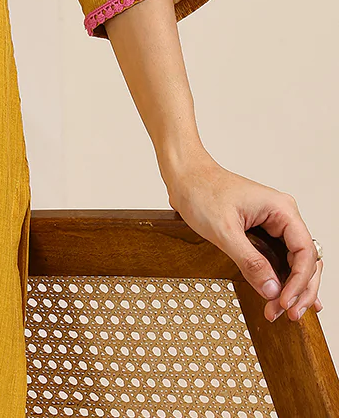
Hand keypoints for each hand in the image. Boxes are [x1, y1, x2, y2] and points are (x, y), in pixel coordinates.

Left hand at [165, 155, 322, 321]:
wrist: (183, 175)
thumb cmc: (201, 191)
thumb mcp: (223, 230)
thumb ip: (250, 261)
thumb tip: (272, 290)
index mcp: (281, 209)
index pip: (305, 252)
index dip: (300, 282)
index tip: (284, 303)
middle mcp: (283, 215)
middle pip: (306, 260)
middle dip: (300, 290)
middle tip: (288, 315)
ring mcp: (273, 223)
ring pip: (295, 262)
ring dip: (291, 288)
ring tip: (282, 312)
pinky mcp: (262, 231)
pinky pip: (280, 258)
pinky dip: (282, 278)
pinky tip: (286, 297)